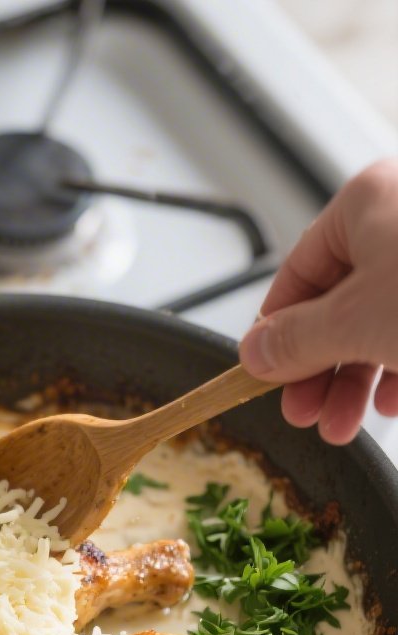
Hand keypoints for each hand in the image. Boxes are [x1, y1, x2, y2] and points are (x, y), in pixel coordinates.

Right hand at [239, 159, 397, 443]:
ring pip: (380, 322)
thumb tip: (255, 353)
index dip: (275, 333)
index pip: (298, 273)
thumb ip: (297, 341)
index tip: (262, 375)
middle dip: (318, 370)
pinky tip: (392, 403)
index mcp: (365, 204)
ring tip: (342, 425)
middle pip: (339, 304)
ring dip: (355, 382)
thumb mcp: (357, 322)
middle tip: (303, 413)